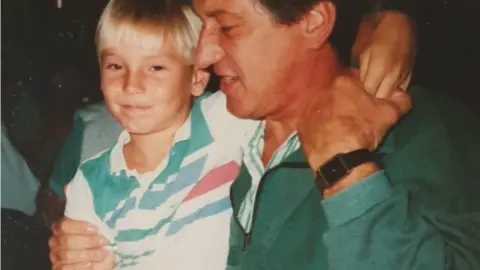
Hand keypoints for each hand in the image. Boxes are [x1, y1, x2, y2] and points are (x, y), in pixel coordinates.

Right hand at [49, 217, 109, 268]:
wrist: (98, 264)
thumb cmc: (97, 247)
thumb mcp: (96, 235)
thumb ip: (92, 229)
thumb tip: (98, 225)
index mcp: (63, 229)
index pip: (64, 225)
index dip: (80, 227)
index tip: (96, 229)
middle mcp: (56, 242)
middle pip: (67, 240)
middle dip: (88, 241)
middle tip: (103, 242)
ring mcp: (56, 256)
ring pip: (67, 255)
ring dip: (88, 254)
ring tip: (102, 254)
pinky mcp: (59, 268)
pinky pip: (66, 268)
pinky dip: (80, 266)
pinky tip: (90, 264)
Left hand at [298, 73, 411, 193]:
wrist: (338, 159)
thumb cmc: (364, 132)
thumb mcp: (390, 115)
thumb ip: (400, 99)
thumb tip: (402, 93)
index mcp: (343, 82)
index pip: (354, 78)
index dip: (361, 90)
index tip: (365, 103)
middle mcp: (322, 90)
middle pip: (336, 91)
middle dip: (344, 100)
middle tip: (353, 117)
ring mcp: (308, 106)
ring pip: (323, 104)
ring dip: (330, 112)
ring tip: (340, 128)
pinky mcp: (301, 123)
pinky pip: (312, 120)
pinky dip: (318, 125)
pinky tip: (327, 135)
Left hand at [352, 11, 415, 97]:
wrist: (399, 22)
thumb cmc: (374, 34)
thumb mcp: (361, 50)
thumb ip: (360, 70)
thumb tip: (358, 84)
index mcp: (380, 68)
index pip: (369, 91)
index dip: (361, 92)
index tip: (356, 90)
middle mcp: (393, 75)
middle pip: (380, 96)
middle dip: (372, 96)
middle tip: (364, 90)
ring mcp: (404, 75)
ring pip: (391, 94)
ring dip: (382, 93)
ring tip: (374, 88)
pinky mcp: (411, 74)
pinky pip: (402, 89)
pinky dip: (393, 89)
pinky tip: (386, 85)